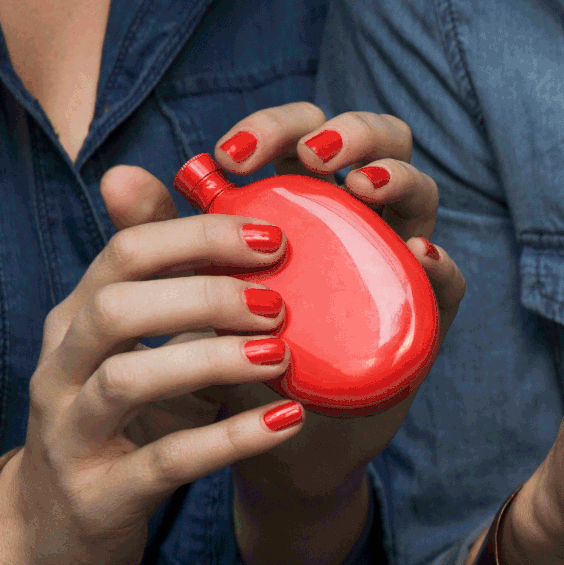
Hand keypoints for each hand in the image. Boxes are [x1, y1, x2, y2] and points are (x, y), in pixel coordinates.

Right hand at [0, 210, 307, 564]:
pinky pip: (165, 461)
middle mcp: (62, 369)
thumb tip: (223, 206)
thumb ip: (173, 283)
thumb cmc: (117, 423)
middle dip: (203, 294)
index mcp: (75, 320)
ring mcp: (73, 433)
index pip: (126, 253)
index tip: (274, 236)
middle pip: (117, 307)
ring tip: (280, 356)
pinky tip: (286, 422)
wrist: (53, 534)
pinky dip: (230, 440)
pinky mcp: (100, 496)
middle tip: (279, 302)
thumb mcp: (139, 349)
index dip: (199, 236)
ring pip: (128, 381)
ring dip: (211, 361)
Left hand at [100, 103, 466, 506]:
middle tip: (312, 158)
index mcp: (308, 200)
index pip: (307, 133)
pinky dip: (440, 263)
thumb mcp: (197, 288)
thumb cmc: (234, 349)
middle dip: (353, 132)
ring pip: (421, 196)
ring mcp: (395, 265)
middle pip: (381, 144)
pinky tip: (417, 254)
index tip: (231, 156)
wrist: (265, 438)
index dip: (276, 126)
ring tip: (361, 187)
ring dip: (399, 179)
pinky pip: (448, 282)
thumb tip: (115, 177)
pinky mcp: (421, 319)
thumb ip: (162, 234)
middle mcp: (359, 221)